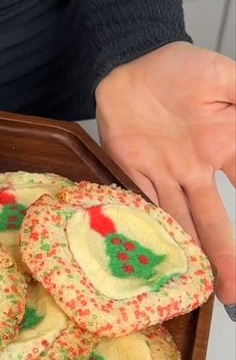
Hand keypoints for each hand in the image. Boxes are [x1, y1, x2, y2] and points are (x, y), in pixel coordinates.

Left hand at [96, 42, 235, 304]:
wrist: (133, 66)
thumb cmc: (182, 70)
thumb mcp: (224, 77)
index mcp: (225, 145)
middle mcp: (197, 170)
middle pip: (214, 220)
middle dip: (226, 257)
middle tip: (233, 294)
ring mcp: (165, 174)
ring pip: (182, 220)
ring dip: (194, 254)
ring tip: (209, 288)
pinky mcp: (133, 171)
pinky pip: (144, 203)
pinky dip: (152, 229)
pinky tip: (162, 257)